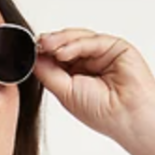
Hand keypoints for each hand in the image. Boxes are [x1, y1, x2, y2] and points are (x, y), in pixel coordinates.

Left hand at [34, 29, 154, 136]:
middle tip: (36, 44)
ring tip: (47, 45)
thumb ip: (48, 73)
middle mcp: (89, 63)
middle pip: (65, 45)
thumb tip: (31, 57)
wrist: (127, 116)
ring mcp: (102, 53)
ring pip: (77, 39)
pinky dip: (76, 44)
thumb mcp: (64, 93)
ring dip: (60, 41)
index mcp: (76, 76)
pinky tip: (63, 52)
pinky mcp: (115, 46)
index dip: (42, 53)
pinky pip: (92, 40)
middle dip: (50, 44)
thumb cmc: (101, 112)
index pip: (56, 58)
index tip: (27, 51)